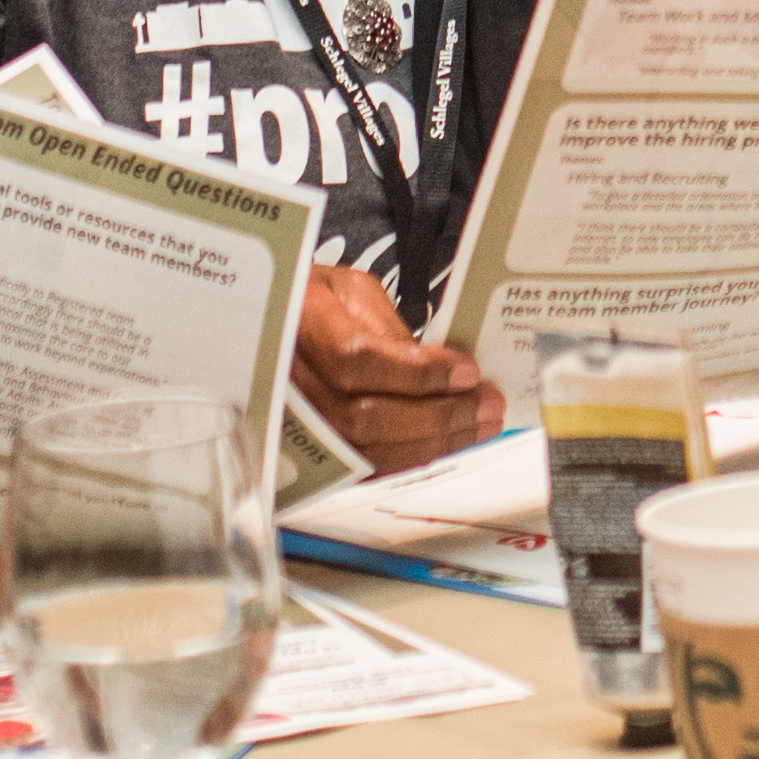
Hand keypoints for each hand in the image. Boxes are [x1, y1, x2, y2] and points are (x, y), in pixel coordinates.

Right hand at [296, 264, 504, 474]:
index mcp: (296, 326)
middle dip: (438, 415)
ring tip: (481, 424)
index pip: (355, 360)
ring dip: (434, 442)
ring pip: (366, 452)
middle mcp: (286, 384)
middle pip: (364, 418)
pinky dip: (411, 457)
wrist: (270, 332)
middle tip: (488, 403)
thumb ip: (388, 328)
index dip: (416, 372)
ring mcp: (292, 426)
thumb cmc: (316, 302)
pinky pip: (363, 467)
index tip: (467, 370)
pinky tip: (448, 441)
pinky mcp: (307, 454)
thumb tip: (437, 367)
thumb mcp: (351, 291)